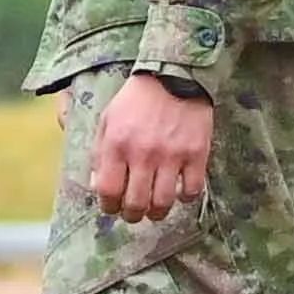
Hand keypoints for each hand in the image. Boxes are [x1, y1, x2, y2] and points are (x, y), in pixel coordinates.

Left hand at [90, 71, 215, 221]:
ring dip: (158, 212)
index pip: (108, 190)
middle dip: (132, 215)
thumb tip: (96, 185)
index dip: (108, 206)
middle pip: (136, 202)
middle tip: (133, 215)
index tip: (111, 208)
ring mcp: (172, 156)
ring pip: (164, 202)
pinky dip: (184, 198)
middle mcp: (143, 153)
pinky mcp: (197, 155)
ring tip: (155, 211)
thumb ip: (99, 153)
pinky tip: (179, 193)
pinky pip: (191, 190)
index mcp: (116, 144)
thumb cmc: (135, 101)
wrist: (172, 78)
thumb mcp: (106, 121)